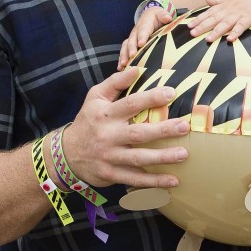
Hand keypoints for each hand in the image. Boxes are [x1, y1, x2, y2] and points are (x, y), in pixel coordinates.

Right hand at [60, 65, 189, 189]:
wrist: (65, 154)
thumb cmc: (88, 121)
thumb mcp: (95, 97)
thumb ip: (115, 82)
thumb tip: (137, 68)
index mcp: (105, 114)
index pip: (130, 104)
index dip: (150, 98)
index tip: (171, 92)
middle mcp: (108, 136)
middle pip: (138, 133)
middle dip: (162, 130)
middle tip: (184, 126)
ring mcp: (110, 157)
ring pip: (139, 158)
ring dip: (162, 158)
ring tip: (184, 154)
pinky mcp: (111, 174)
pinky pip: (134, 179)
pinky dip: (154, 182)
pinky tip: (173, 181)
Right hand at [117, 7, 172, 69]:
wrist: (149, 16)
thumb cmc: (157, 17)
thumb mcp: (161, 13)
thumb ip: (164, 15)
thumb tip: (167, 18)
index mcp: (144, 24)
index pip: (143, 30)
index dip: (142, 37)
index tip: (141, 44)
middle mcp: (136, 31)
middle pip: (132, 40)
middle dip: (131, 48)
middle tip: (132, 55)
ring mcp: (132, 38)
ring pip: (126, 46)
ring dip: (124, 55)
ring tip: (123, 64)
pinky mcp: (130, 44)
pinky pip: (124, 51)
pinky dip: (121, 59)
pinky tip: (120, 68)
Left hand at [187, 0, 250, 41]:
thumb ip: (218, 0)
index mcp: (225, 5)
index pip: (209, 13)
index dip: (199, 19)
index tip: (189, 26)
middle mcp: (230, 9)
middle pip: (214, 19)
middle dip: (203, 26)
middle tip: (192, 34)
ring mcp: (239, 13)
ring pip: (226, 23)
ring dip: (217, 31)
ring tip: (208, 39)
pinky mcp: (249, 18)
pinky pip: (241, 26)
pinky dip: (236, 32)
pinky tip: (230, 39)